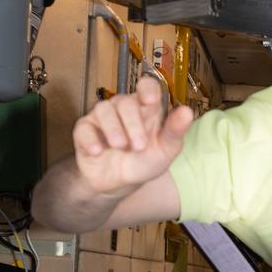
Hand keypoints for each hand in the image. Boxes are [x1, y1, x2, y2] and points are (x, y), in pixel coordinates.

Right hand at [72, 76, 193, 196]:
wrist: (118, 184)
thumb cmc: (143, 162)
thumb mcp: (164, 151)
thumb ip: (174, 131)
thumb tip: (187, 111)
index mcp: (146, 109)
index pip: (147, 86)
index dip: (147, 89)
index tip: (150, 101)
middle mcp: (123, 108)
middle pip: (125, 102)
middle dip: (133, 124)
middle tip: (140, 146)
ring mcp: (102, 117)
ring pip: (103, 109)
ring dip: (113, 129)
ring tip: (119, 147)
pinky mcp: (84, 130)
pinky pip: (83, 128)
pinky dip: (91, 140)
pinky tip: (98, 151)